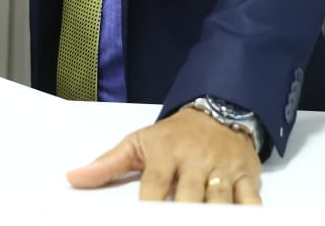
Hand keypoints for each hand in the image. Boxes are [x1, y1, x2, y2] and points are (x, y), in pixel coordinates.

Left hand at [67, 105, 261, 204]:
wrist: (219, 109)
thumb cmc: (174, 134)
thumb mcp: (139, 143)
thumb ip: (107, 164)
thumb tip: (74, 179)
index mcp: (166, 153)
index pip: (154, 186)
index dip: (149, 208)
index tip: (142, 222)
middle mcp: (196, 161)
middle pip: (189, 197)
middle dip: (183, 217)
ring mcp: (223, 169)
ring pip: (219, 201)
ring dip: (212, 218)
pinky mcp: (246, 177)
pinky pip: (250, 201)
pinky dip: (247, 214)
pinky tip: (241, 223)